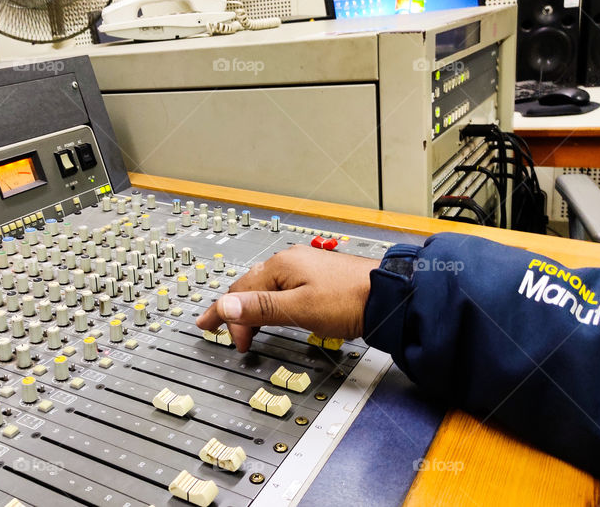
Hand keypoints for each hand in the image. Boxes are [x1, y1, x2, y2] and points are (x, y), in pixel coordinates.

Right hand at [195, 244, 379, 351]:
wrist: (388, 295)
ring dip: (253, 310)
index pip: (239, 292)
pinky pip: (281, 289)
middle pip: (249, 287)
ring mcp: (303, 268)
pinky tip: (273, 314)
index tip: (211, 331)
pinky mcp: (316, 277)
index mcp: (280, 266)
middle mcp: (289, 261)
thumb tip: (225, 306)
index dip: (225, 316)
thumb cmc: (349, 300)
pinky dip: (269, 304)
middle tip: (232, 338)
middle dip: (236, 313)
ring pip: (265, 288)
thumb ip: (261, 308)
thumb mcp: (299, 309)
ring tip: (248, 330)